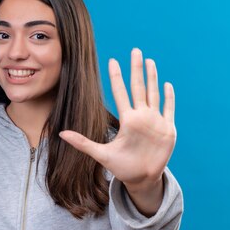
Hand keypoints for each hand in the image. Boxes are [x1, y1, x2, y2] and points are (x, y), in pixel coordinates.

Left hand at [59, 47, 175, 193]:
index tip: (112, 61)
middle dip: (137, 69)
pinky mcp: (168, 130)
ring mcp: (155, 122)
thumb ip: (82, 143)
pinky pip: (169, 109)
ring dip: (153, 78)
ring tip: (149, 61)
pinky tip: (166, 84)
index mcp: (127, 120)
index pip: (121, 93)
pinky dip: (169, 97)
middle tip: (135, 50)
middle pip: (139, 87)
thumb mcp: (100, 154)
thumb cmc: (122, 167)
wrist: (141, 179)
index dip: (117, 77)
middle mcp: (141, 117)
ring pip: (153, 94)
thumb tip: (60, 133)